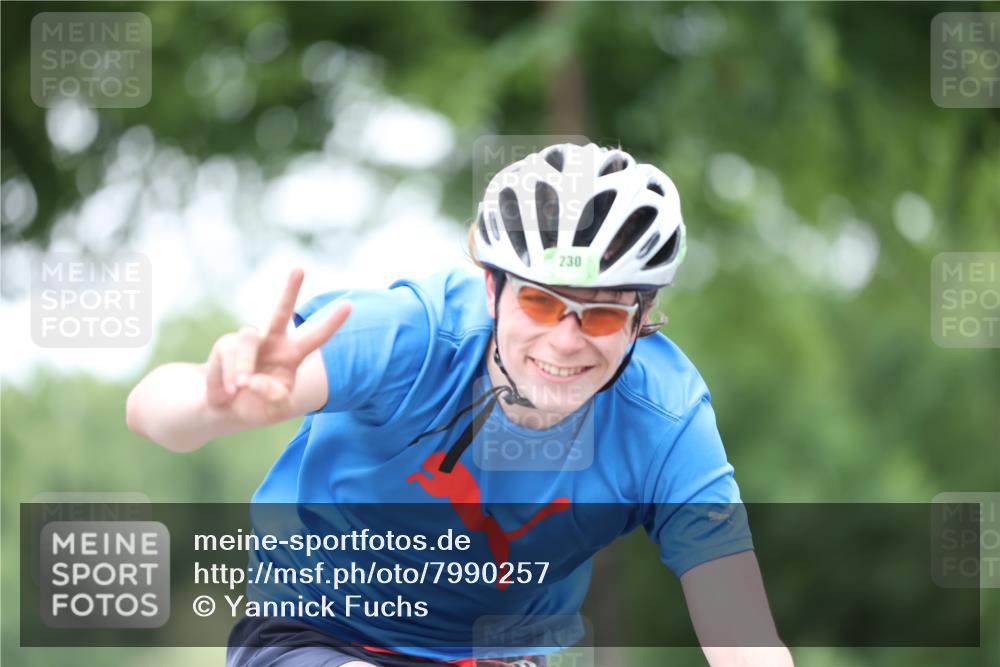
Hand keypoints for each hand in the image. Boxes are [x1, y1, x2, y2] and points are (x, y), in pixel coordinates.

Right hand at [204, 268, 350, 425]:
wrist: (227, 409)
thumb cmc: (258, 405)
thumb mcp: (275, 410)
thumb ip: (274, 398)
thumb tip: (255, 382)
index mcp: (293, 355)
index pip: (316, 337)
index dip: (331, 322)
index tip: (349, 304)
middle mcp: (273, 341)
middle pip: (281, 311)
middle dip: (290, 290)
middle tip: (299, 269)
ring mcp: (250, 341)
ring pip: (247, 341)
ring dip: (243, 366)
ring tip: (240, 386)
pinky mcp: (226, 345)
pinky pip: (228, 357)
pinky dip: (228, 378)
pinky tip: (229, 392)